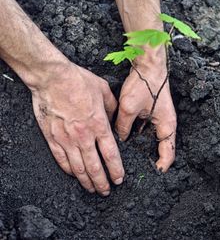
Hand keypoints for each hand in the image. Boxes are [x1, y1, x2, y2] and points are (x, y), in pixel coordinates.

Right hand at [31, 62, 124, 194]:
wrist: (52, 78)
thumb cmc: (77, 81)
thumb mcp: (103, 89)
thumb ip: (112, 107)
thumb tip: (114, 118)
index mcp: (98, 124)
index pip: (110, 154)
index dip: (116, 170)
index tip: (119, 178)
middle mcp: (84, 136)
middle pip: (95, 166)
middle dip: (102, 182)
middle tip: (106, 190)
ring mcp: (66, 139)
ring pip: (78, 168)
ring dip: (86, 181)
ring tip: (92, 188)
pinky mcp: (52, 138)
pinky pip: (61, 160)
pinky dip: (69, 171)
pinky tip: (74, 175)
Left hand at [115, 45, 176, 171]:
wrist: (148, 64)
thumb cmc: (144, 84)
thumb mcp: (129, 107)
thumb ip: (123, 126)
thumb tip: (119, 138)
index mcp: (167, 125)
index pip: (168, 153)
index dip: (160, 166)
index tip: (150, 174)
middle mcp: (165, 124)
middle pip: (159, 147)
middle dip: (148, 157)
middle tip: (134, 167)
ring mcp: (159, 117)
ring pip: (150, 137)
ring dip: (141, 145)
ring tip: (128, 154)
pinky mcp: (153, 111)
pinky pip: (146, 128)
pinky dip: (138, 133)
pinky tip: (126, 135)